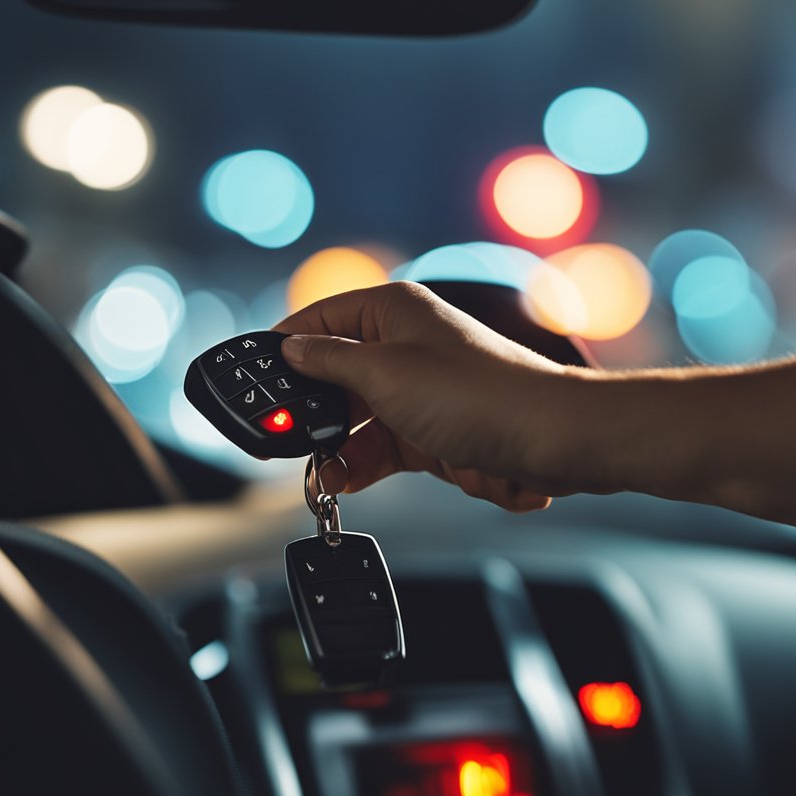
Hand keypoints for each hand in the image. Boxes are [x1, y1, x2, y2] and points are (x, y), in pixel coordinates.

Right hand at [274, 282, 565, 511]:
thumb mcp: (383, 374)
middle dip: (307, 410)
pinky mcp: (435, 432)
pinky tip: (342, 480)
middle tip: (274, 438)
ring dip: (334, 446)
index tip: (248, 379)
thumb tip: (292, 349)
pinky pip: (385, 447)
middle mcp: (405, 346)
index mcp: (392, 314)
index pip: (318, 320)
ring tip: (312, 470)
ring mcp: (421, 392)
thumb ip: (328, 364)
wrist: (548, 441)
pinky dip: (364, 464)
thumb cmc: (477, 396)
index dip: (280, 348)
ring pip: (357, 418)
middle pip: (334, 375)